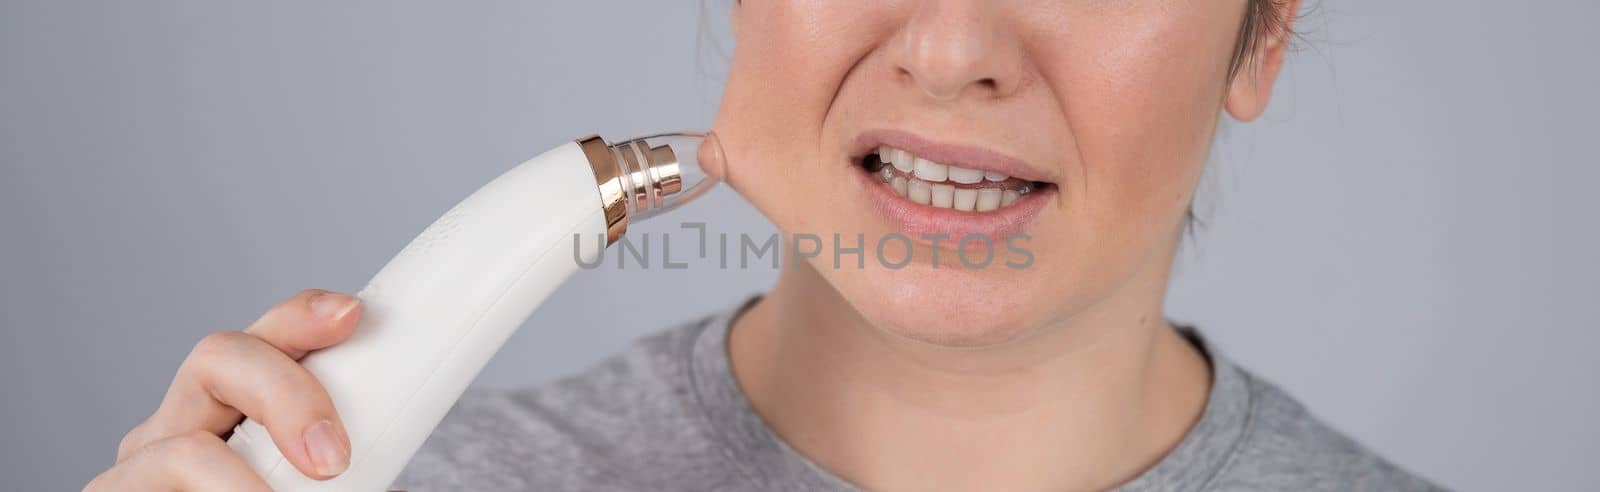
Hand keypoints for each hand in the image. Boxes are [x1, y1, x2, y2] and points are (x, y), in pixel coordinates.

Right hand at [85, 289, 362, 490]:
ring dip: (239, 483)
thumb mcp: (322, 490)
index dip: (301, 316)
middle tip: (333, 459)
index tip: (351, 315)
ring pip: (179, 448)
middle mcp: (178, 425)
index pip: (265, 336)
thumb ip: (357, 477)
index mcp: (234, 406)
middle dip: (283, 392)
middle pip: (216, 358)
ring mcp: (137, 471)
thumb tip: (410, 489)